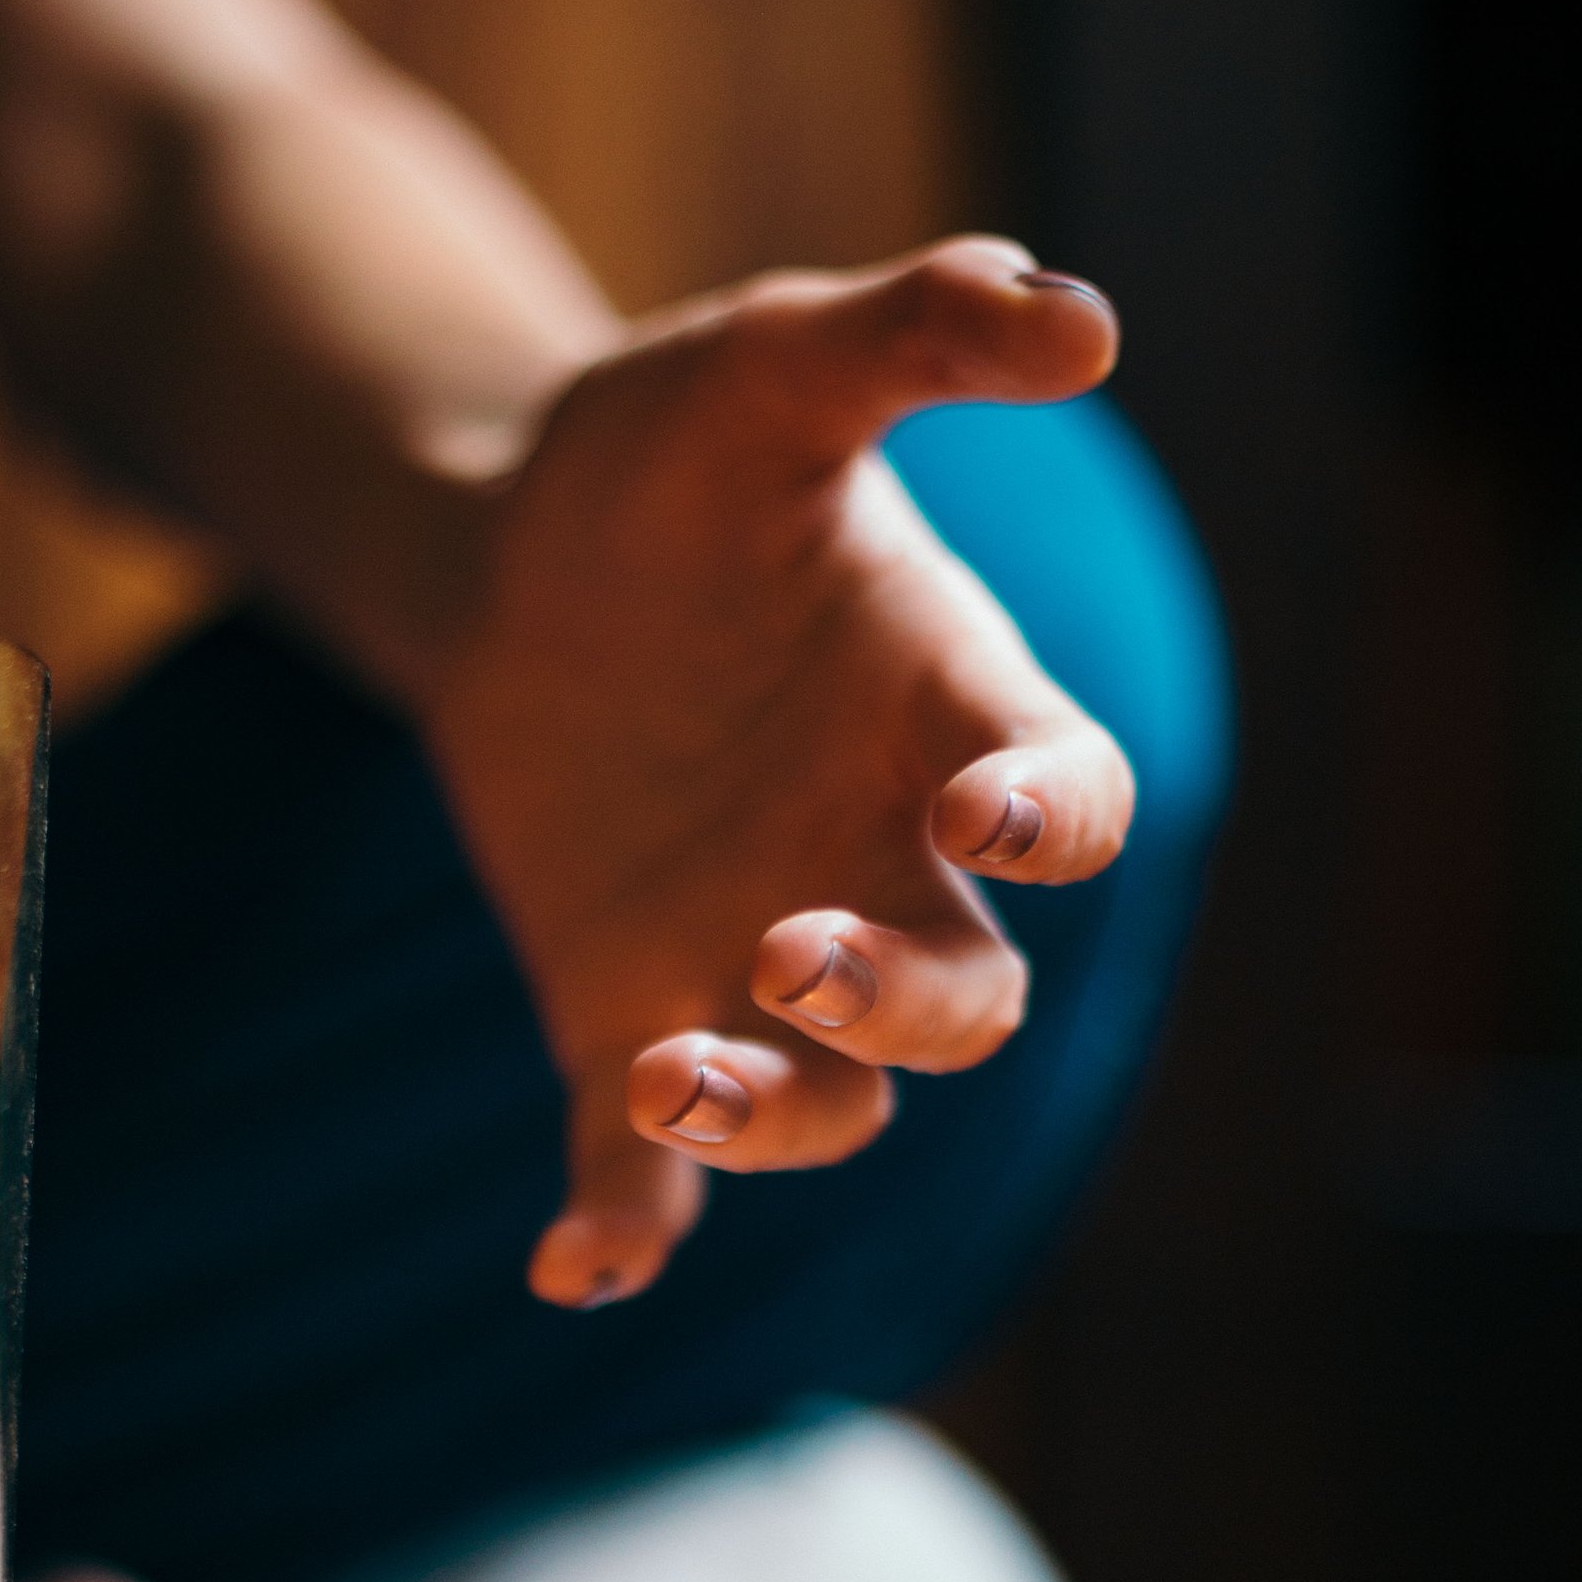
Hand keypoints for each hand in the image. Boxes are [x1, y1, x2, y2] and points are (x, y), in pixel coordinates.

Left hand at [424, 238, 1134, 1304]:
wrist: (501, 549)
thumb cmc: (667, 459)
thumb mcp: (773, 365)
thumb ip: (917, 329)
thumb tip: (1080, 311)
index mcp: (951, 720)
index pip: (1069, 806)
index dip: (1055, 828)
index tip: (991, 822)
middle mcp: (885, 869)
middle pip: (964, 1000)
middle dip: (900, 1003)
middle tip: (791, 950)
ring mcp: (759, 968)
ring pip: (833, 1110)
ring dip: (773, 1119)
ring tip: (670, 1077)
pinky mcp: (632, 1025)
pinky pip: (653, 1172)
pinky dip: (625, 1228)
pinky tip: (567, 1270)